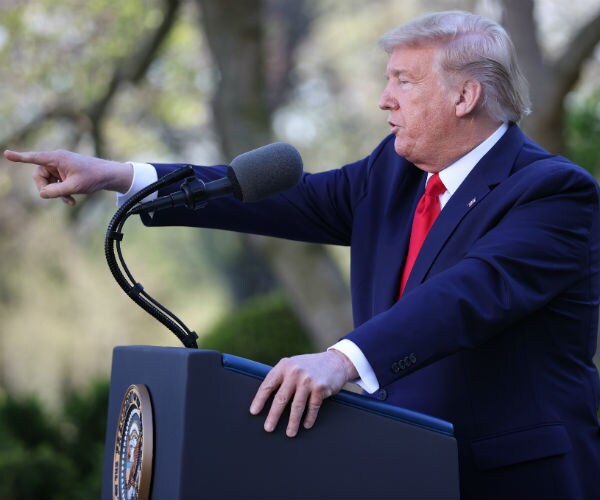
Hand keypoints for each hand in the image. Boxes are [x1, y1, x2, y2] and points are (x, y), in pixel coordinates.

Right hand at [4, 149, 132, 204]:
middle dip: (46, 188)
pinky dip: (61, 192)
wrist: (108, 176)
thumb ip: (56, 191)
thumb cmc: (93, 177)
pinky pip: (56, 183)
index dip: (20, 157)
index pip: (35, 158)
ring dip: (56, 192)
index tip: (6, 154)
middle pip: (39, 176)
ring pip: (48, 182)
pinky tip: (71, 200)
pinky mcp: (65, 172)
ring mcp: (60, 166)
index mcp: (57, 158)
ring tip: (70, 200)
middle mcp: (57, 160)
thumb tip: (42, 194)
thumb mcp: (74, 187)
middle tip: (58, 197)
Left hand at [249, 350, 357, 437]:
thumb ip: (281, 376)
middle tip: (268, 428)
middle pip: (281, 398)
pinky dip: (309, 418)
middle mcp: (295, 372)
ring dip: (292, 422)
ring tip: (289, 433)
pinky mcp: (320, 387)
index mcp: (284, 366)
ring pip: (297, 406)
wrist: (335, 361)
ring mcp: (308, 380)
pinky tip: (306, 425)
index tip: (254, 412)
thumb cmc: (310, 366)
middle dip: (273, 416)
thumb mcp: (294, 365)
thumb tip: (265, 398)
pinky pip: (312, 407)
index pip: (268, 384)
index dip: (260, 399)